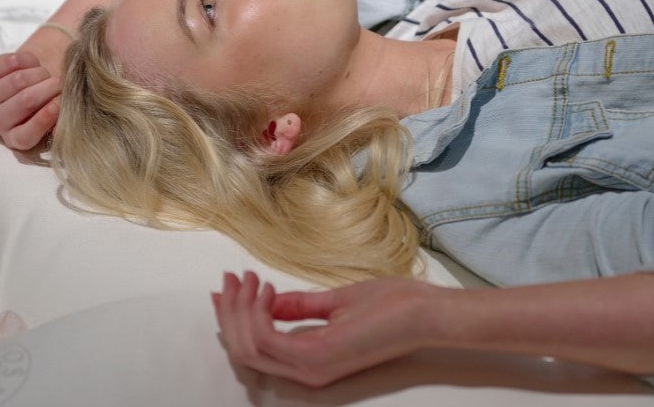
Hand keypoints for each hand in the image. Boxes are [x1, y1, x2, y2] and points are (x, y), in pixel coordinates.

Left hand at [0, 51, 61, 149]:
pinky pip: (8, 63)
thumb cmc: (50, 101)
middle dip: (50, 87)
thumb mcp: (58, 116)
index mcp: (15, 138)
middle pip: (25, 101)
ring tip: (46, 74)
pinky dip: (28, 59)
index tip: (59, 104)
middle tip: (61, 82)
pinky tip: (33, 64)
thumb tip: (56, 129)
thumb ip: (58, 123)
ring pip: (18, 80)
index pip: (25, 136)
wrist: (36, 80)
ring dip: (40, 72)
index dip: (43, 119)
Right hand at [212, 271, 445, 387]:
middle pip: (244, 351)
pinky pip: (267, 340)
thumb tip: (270, 301)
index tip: (229, 286)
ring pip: (249, 346)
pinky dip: (258, 313)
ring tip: (250, 280)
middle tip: (231, 280)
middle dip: (230, 313)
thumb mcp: (335, 302)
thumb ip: (300, 307)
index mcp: (311, 362)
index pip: (253, 350)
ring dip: (240, 309)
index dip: (232, 319)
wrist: (424, 312)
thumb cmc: (392, 307)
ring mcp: (311, 368)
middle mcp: (306, 372)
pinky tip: (266, 289)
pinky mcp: (318, 356)